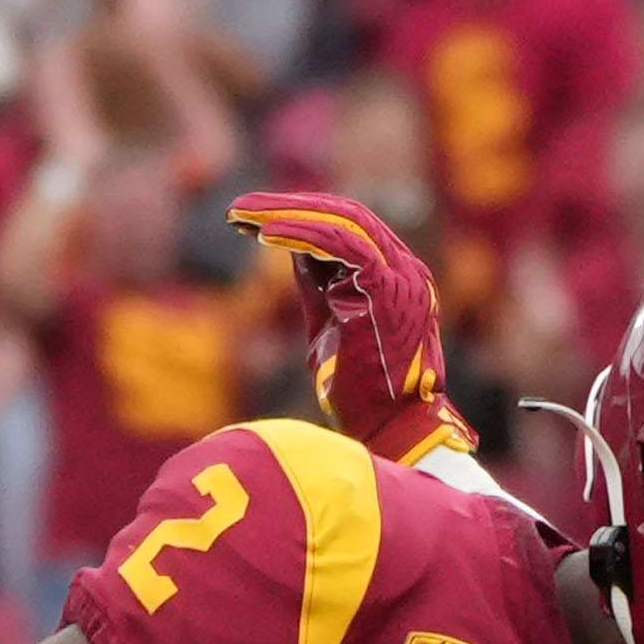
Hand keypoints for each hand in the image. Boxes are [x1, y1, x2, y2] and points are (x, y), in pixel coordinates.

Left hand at [227, 185, 466, 463]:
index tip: (255, 221)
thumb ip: (319, 285)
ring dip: (286, 214)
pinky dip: (301, 234)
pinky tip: (265, 234)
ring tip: (241, 215)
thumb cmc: (363, 397)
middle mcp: (406, 270)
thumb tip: (292, 247)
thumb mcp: (331, 327)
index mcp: (397, 278)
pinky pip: (342, 244)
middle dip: (288, 206)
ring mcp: (402, 277)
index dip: (301, 216)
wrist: (393, 437)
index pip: (349, 226)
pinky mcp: (388, 289)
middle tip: (238, 210)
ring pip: (343, 222)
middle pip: (346, 215)